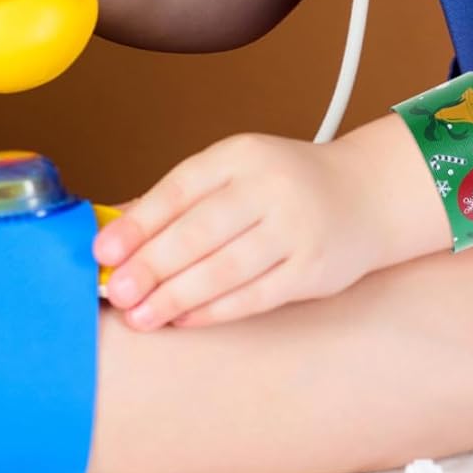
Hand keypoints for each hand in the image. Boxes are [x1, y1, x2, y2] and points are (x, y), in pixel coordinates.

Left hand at [95, 133, 386, 329]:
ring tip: (141, 315)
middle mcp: (272, 187)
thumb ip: (181, 198)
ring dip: (177, 295)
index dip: (140, 222)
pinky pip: (256, 295)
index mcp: (243, 155)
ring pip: (226, 268)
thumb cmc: (289, 184)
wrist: (368, 194)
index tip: (105, 251)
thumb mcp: (237, 171)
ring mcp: (297, 228)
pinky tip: (185, 318)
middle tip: (118, 291)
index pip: (182, 187)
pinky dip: (215, 310)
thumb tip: (116, 228)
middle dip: (153, 265)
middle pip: (201, 231)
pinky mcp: (312, 269)